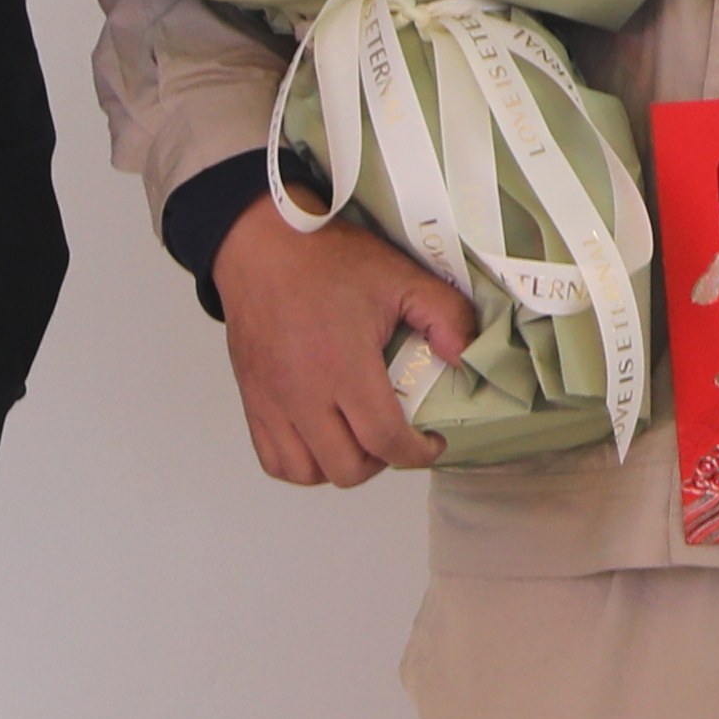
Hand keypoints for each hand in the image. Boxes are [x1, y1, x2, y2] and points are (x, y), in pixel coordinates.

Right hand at [211, 203, 472, 486]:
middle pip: (346, 469)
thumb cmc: (328, 260)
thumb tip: (466, 358)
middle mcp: (303, 394)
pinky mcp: (252, 401)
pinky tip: (323, 439)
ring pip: (307, 473)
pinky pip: (272, 460)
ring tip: (360, 438)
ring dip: (340, 466)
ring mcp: (272, 402)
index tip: (433, 442)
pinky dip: (301, 464)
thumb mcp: (401, 277)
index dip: (418, 453)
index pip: (384, 439)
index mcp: (343, 366)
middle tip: (398, 434)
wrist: (260, 245)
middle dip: (382, 461)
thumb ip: (445, 316)